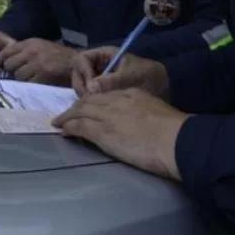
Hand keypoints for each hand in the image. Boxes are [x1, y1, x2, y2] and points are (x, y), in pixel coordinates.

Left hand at [0, 38, 75, 84]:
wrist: (76, 63)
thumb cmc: (57, 56)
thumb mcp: (40, 47)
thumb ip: (24, 51)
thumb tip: (3, 61)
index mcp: (30, 43)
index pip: (6, 51)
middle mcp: (32, 51)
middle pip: (9, 65)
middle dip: (12, 71)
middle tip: (20, 73)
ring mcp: (38, 64)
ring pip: (18, 76)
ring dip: (22, 79)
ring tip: (32, 77)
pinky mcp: (43, 75)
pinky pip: (28, 83)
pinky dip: (31, 85)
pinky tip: (39, 81)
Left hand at [54, 88, 188, 180]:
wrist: (175, 140)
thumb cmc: (174, 131)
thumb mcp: (156, 113)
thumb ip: (143, 115)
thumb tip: (139, 125)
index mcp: (132, 94)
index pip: (106, 94)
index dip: (94, 100)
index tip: (88, 106)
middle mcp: (117, 100)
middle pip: (90, 100)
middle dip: (77, 106)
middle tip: (67, 113)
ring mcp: (108, 115)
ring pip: (81, 111)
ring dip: (68, 116)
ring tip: (59, 122)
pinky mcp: (102, 131)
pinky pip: (79, 126)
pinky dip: (69, 127)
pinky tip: (63, 130)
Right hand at [70, 47, 169, 98]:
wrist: (162, 86)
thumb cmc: (147, 75)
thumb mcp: (130, 76)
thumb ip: (111, 81)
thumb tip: (91, 88)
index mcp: (104, 55)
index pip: (81, 59)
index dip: (83, 73)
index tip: (90, 88)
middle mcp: (98, 65)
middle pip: (78, 74)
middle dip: (82, 87)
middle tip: (90, 102)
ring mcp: (99, 78)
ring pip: (83, 86)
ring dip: (85, 97)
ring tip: (96, 107)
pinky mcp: (102, 91)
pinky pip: (90, 95)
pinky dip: (92, 103)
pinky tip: (100, 110)